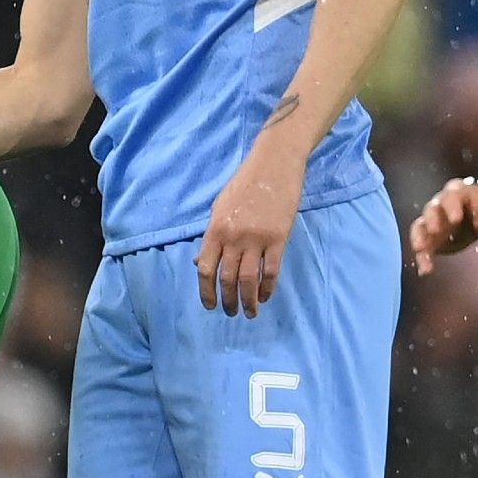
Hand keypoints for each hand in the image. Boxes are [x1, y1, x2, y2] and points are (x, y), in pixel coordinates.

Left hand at [197, 145, 307, 316]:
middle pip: (227, 278)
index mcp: (215, 230)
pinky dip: (267, 287)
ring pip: (248, 279)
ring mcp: (256, 238)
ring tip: (249, 313)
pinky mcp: (278, 237)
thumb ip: (211, 237)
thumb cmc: (244, 184)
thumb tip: (199, 264)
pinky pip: (271, 269)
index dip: (206, 291)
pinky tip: (265, 296)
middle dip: (227, 300)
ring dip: (247, 300)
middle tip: (230, 313)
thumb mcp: (219, 208)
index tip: (209, 305)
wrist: (274, 164)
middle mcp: (233, 238)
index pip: (205, 268)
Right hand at [411, 178, 477, 275]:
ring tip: (420, 250)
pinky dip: (422, 258)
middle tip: (435, 230)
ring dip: (419, 238)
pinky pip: (421, 247)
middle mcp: (439, 205)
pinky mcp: (428, 238)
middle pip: (431, 209)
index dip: (451, 206)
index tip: (456, 219)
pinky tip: (426, 270)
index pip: (451, 195)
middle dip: (432, 220)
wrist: (476, 213)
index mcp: (456, 193)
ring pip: (420, 227)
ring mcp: (431, 221)